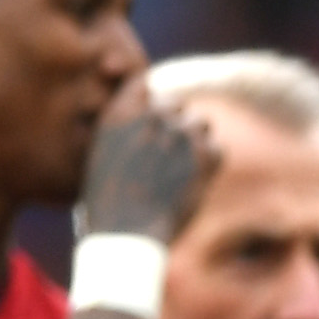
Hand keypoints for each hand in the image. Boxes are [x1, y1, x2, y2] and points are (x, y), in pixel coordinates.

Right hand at [77, 87, 212, 242]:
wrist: (126, 235)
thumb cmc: (106, 204)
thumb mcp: (101, 157)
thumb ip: (126, 130)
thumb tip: (151, 118)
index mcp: (119, 113)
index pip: (144, 84)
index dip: (150, 104)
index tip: (147, 127)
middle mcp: (151, 115)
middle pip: (175, 103)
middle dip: (173, 125)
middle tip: (164, 158)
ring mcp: (179, 133)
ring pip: (201, 123)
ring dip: (194, 141)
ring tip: (178, 171)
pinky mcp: (203, 156)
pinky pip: (217, 149)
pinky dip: (209, 165)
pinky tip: (191, 184)